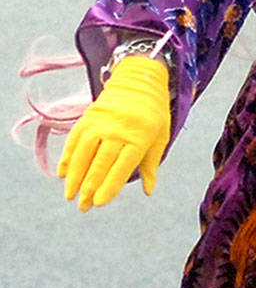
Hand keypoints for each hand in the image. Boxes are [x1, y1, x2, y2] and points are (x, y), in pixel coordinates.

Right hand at [58, 55, 169, 210]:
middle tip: (82, 207)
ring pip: (84, 152)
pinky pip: (75, 139)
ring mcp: (102, 122)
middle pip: (101, 162)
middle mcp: (119, 129)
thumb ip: (151, 164)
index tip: (99, 203)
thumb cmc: (154, 114)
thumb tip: (148, 191)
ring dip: (75, 175)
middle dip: (90, 187)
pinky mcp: (89, 116)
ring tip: (70, 195)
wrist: (140, 80)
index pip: (122, 165)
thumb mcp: (160, 136)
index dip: (110, 185)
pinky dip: (68, 157)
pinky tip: (64, 174)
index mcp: (140, 136)